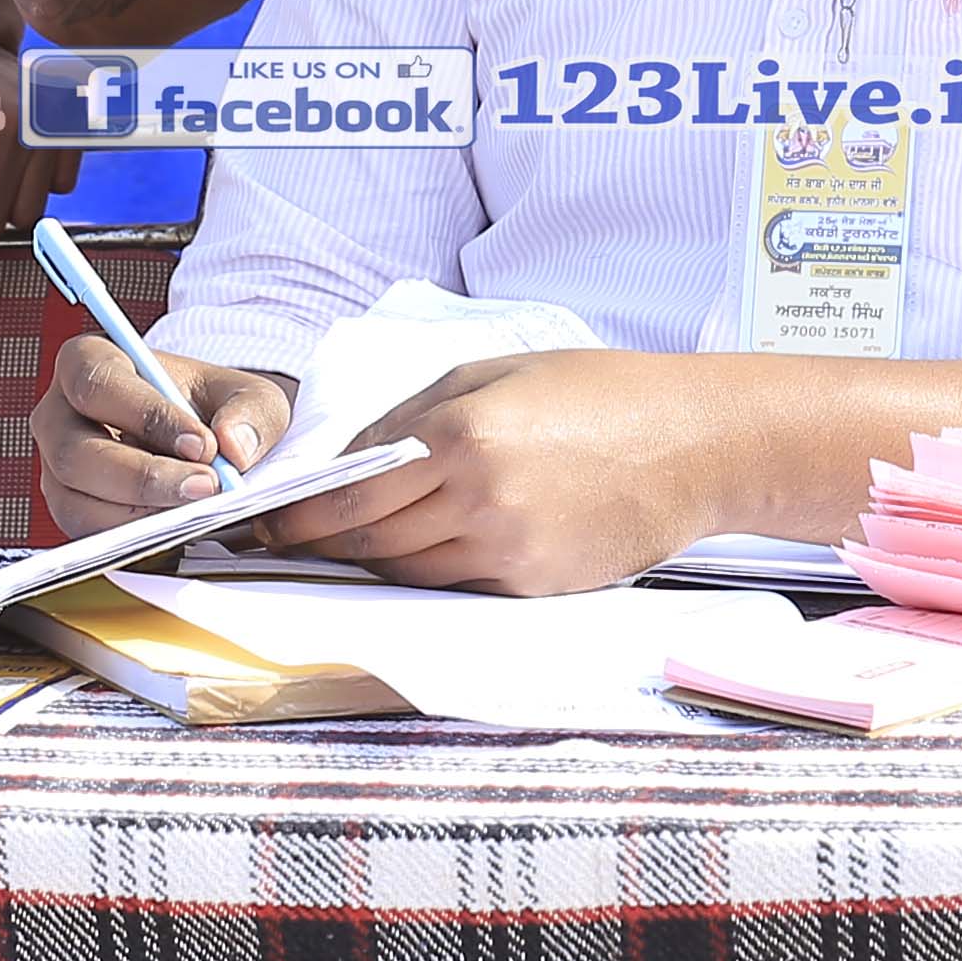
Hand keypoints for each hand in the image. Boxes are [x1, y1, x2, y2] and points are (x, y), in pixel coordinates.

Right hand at [31, 336, 295, 533]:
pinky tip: (175, 530)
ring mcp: (56, 468)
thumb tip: (234, 446)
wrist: (199, 438)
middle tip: (205, 487)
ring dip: (138, 515)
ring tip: (196, 513)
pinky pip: (87, 532)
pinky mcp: (69, 508)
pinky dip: (132, 537)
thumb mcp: (244, 394)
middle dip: (144, 477)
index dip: (147, 415)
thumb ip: (250, 411)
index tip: (201, 444)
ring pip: (76, 502)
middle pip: (76, 453)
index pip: (98, 385)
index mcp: (87, 362)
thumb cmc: (208, 405)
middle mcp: (58, 415)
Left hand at [247, 351, 723, 592]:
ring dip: (375, 560)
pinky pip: (457, 586)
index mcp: (463, 436)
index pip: (351, 495)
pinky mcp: (534, 586)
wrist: (697, 444)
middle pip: (370, 541)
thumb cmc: (600, 393)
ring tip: (355, 542)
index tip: (264, 526)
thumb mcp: (497, 373)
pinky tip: (424, 549)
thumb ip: (415, 415)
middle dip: (324, 542)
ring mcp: (508, 552)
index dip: (298, 517)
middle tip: (288, 540)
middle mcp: (479, 501)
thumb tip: (350, 460)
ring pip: (408, 572)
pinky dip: (430, 571)